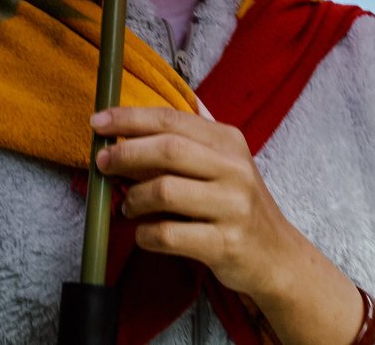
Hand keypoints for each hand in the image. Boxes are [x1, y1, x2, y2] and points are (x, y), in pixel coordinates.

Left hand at [91, 107, 363, 344]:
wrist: (276, 255)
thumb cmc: (235, 205)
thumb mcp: (221, 165)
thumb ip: (183, 145)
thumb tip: (125, 133)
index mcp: (229, 141)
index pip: (172, 119)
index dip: (129, 118)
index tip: (98, 122)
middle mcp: (234, 169)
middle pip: (167, 150)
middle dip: (125, 154)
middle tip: (102, 164)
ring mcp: (232, 207)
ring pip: (164, 191)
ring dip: (134, 199)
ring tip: (128, 207)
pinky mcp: (224, 243)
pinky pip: (168, 235)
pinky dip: (145, 234)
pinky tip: (144, 233)